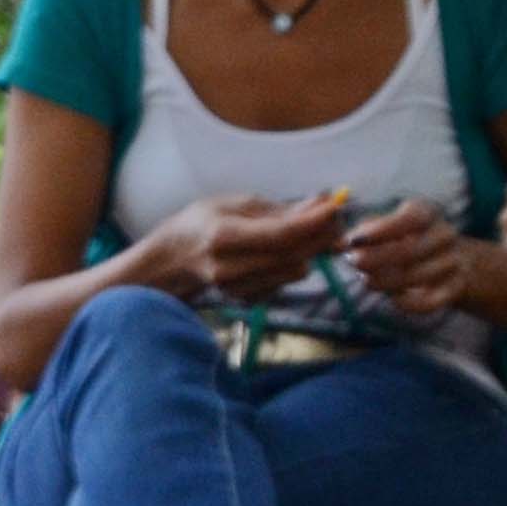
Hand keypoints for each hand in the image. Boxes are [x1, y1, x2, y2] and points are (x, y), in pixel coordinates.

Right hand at [145, 193, 349, 302]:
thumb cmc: (201, 223)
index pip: (280, 234)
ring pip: (296, 271)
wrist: (170, 261)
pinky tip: (277, 253)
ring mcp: (238, 289)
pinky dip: (290, 265)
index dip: (313, 221)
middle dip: (321, 234)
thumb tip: (322, 205)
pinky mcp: (246, 300)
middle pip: (294, 255)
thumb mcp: (233, 204)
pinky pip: (285, 282)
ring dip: (308, 251)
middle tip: (333, 216)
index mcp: (222, 237)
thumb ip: (279, 209)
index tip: (336, 204)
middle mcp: (230, 268)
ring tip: (302, 232)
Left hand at [344, 198, 472, 318]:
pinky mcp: (455, 287)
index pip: (410, 219)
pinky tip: (393, 297)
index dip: (381, 231)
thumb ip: (361, 234)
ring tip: (367, 279)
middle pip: (410, 251)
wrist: (447, 258)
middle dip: (375, 259)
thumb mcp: (384, 228)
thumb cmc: (402, 238)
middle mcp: (445, 234)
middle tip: (353, 263)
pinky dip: (406, 303)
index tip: (353, 241)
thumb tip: (336, 244)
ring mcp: (454, 261)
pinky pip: (429, 302)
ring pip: (415, 277)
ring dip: (385, 282)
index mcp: (426, 212)